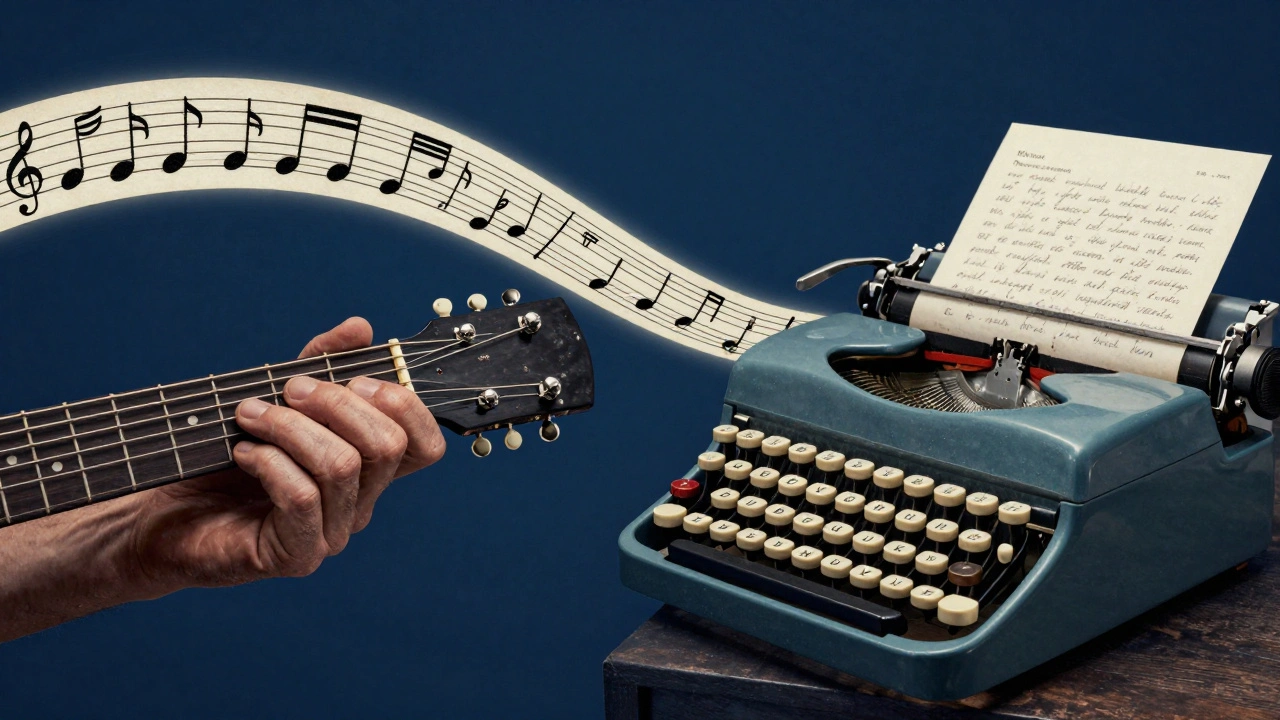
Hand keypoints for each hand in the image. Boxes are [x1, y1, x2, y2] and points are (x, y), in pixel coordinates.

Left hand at [126, 317, 444, 593]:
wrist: (161, 515)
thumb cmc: (221, 458)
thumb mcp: (277, 397)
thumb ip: (321, 363)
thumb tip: (360, 328)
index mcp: (366, 470)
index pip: (424, 445)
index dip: (404, 404)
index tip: (356, 377)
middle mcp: (359, 504)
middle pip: (388, 447)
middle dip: (336, 403)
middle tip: (288, 389)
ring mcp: (330, 533)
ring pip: (343, 467)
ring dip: (290, 426)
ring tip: (249, 415)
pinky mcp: (295, 555)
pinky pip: (301, 497)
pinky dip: (269, 461)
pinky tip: (241, 452)